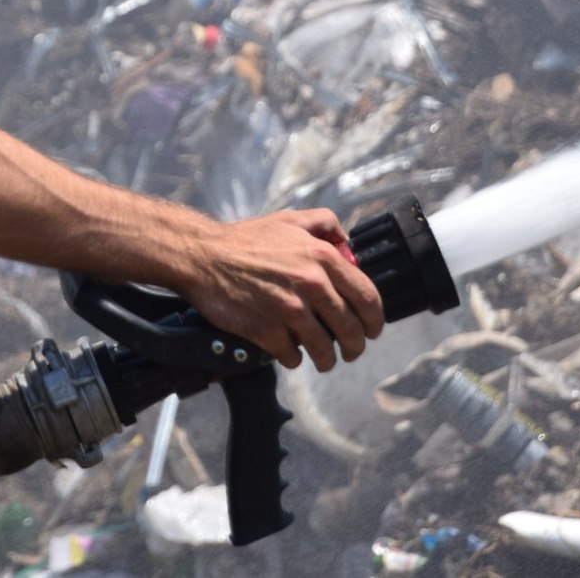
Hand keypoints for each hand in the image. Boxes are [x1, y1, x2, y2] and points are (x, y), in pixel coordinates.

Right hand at [179, 210, 386, 371]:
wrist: (204, 257)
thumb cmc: (245, 240)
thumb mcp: (290, 219)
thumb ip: (325, 223)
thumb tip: (348, 242)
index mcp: (322, 257)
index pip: (367, 297)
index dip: (375, 319)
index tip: (372, 329)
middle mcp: (311, 284)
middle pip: (351, 329)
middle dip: (356, 345)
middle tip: (352, 350)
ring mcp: (289, 310)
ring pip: (325, 349)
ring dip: (327, 359)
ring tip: (324, 360)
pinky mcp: (268, 331)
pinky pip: (293, 356)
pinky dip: (295, 358)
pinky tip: (290, 352)